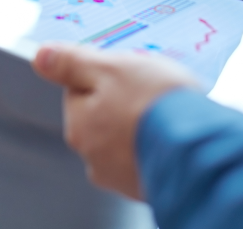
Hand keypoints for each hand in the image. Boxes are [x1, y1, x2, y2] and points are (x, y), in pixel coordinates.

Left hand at [33, 43, 199, 199]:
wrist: (201, 149)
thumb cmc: (156, 106)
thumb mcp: (109, 67)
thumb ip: (72, 62)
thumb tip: (41, 56)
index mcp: (80, 125)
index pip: (80, 90)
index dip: (105, 75)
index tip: (126, 72)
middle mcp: (94, 156)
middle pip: (103, 115)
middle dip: (124, 101)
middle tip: (151, 91)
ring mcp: (121, 176)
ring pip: (126, 137)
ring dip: (142, 124)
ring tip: (168, 113)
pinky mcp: (148, 185)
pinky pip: (148, 155)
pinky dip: (158, 144)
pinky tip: (174, 134)